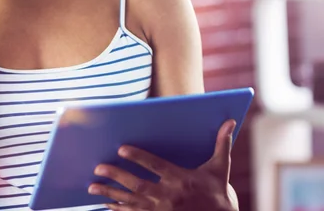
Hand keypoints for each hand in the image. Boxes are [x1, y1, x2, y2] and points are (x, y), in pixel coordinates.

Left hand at [89, 120, 238, 210]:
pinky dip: (118, 209)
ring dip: (110, 194)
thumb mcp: (220, 169)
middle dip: (117, 176)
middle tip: (99, 167)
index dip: (138, 157)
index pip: (156, 166)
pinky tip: (106, 204)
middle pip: (138, 185)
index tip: (122, 149)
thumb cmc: (217, 193)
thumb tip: (230, 122)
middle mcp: (169, 197)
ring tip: (92, 187)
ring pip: (131, 202)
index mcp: (182, 180)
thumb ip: (222, 144)